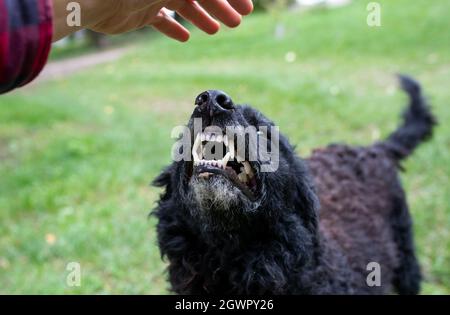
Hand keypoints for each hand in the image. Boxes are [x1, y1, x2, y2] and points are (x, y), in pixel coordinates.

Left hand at [52, 0, 253, 41]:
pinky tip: (186, 37)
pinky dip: (173, 27)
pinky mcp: (139, 11)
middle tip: (239, 21)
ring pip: (183, 5)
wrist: (90, 1)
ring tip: (216, 30)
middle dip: (221, 4)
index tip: (245, 7)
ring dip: (202, 16)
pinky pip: (161, 19)